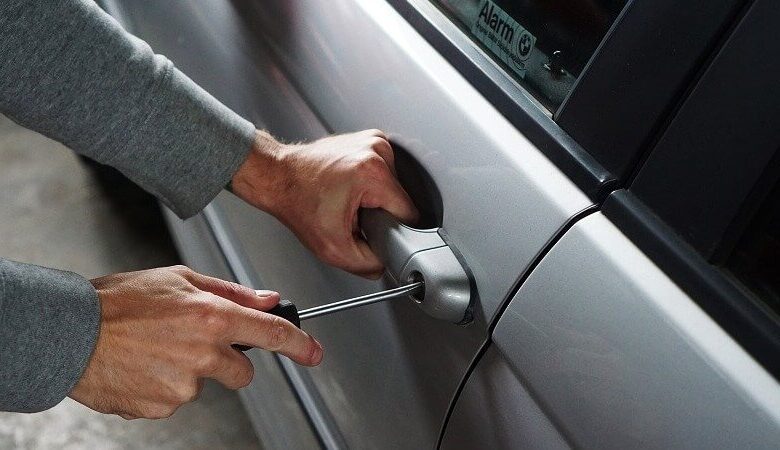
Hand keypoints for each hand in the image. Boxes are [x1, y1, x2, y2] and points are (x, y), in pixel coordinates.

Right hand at [69, 265, 321, 418]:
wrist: (69, 334)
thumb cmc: (119, 301)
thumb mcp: (178, 279)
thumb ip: (230, 291)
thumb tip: (268, 299)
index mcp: (211, 317)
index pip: (272, 334)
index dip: (300, 345)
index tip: (314, 353)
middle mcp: (203, 353)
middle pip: (242, 372)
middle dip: (227, 361)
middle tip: (192, 342)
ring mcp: (183, 386)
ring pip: (204, 385)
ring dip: (189, 372)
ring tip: (155, 350)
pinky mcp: (162, 408)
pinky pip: (176, 400)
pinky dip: (164, 387)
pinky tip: (143, 367)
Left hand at [231, 129, 418, 278]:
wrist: (278, 177)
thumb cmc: (297, 202)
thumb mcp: (333, 248)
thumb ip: (367, 264)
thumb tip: (386, 264)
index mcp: (373, 173)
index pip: (409, 213)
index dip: (393, 230)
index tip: (371, 230)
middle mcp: (377, 150)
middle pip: (400, 199)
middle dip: (381, 213)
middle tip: (353, 215)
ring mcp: (374, 141)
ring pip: (394, 186)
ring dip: (376, 198)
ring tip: (349, 199)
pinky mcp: (370, 139)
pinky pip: (385, 172)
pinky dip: (371, 183)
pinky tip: (351, 187)